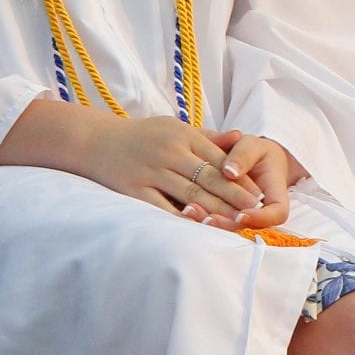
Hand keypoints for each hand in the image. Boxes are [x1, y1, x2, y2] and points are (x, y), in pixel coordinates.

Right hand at [77, 116, 262, 220]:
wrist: (95, 140)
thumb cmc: (142, 135)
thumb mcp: (174, 127)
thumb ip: (207, 136)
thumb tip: (240, 135)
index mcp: (183, 135)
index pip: (219, 159)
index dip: (240, 178)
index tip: (259, 194)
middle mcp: (170, 152)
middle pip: (209, 177)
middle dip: (234, 196)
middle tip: (255, 211)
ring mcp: (151, 171)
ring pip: (190, 193)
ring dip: (215, 210)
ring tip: (235, 223)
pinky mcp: (134, 189)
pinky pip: (162, 207)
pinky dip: (181, 217)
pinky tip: (198, 227)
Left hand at [193, 130, 294, 231]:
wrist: (247, 156)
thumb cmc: (254, 150)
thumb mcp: (252, 145)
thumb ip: (243, 155)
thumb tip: (230, 171)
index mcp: (275, 194)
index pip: (277, 214)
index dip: (261, 218)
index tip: (242, 215)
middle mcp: (260, 210)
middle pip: (250, 226)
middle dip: (228, 225)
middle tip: (209, 219)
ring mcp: (243, 215)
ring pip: (230, 226)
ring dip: (211, 223)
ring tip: (191, 212)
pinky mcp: (226, 214)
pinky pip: (217, 219)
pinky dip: (202, 216)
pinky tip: (185, 209)